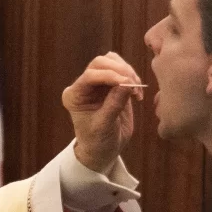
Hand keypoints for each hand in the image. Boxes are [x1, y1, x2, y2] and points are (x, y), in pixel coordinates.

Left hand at [62, 52, 143, 173]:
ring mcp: (99, 83)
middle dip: (120, 70)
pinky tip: (137, 94)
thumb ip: (113, 105)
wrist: (103, 150)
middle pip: (100, 62)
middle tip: (134, 85)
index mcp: (75, 95)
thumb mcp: (104, 127)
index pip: (90, 75)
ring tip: (136, 92)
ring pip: (112, 62)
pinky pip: (123, 70)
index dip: (109, 75)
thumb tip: (127, 84)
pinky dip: (132, 77)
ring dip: (127, 72)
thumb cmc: (98, 142)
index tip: (127, 83)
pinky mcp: (113, 84)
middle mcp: (84, 85)